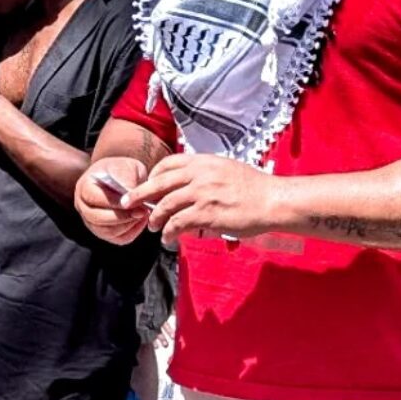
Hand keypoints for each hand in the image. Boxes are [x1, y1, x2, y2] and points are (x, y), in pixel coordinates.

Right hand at [76, 155, 153, 245]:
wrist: (123, 180)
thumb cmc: (123, 171)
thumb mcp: (127, 166)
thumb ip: (126, 177)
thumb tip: (129, 194)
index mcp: (84, 186)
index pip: (94, 198)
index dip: (113, 202)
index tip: (133, 201)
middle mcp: (82, 206)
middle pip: (97, 218)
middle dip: (121, 216)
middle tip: (142, 211)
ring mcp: (91, 222)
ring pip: (106, 231)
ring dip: (127, 225)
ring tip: (143, 214)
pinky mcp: (104, 233)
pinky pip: (117, 239)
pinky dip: (131, 232)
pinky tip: (141, 220)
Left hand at [137, 154, 283, 246]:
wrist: (273, 201)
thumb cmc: (254, 188)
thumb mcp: (226, 169)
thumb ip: (204, 174)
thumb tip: (186, 184)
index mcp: (204, 162)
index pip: (168, 164)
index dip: (152, 176)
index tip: (147, 186)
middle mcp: (200, 174)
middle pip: (159, 183)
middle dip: (139, 195)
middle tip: (127, 204)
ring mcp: (202, 193)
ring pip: (165, 206)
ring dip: (155, 218)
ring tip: (152, 227)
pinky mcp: (206, 213)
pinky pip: (177, 224)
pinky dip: (168, 232)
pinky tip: (167, 238)